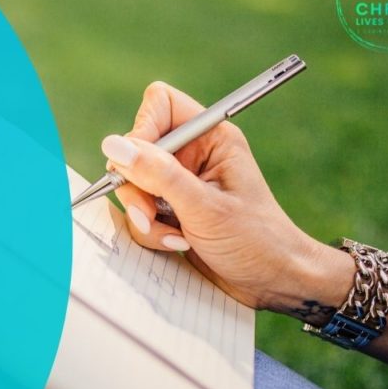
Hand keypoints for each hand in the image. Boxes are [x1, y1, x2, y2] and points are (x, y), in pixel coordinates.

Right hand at [101, 82, 354, 320]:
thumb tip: (113, 145)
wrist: (274, 283)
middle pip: (136, 149)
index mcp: (211, 138)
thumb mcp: (204, 207)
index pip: (160, 105)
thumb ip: (158, 174)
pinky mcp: (171, 211)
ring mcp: (180, 184)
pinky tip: (178, 244)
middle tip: (151, 213)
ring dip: (144, 216)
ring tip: (174, 236)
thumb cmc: (256, 241)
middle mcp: (193, 156)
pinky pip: (140, 212)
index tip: (138, 164)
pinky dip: (151, 232)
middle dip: (137, 186)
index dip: (142, 129)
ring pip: (133, 185)